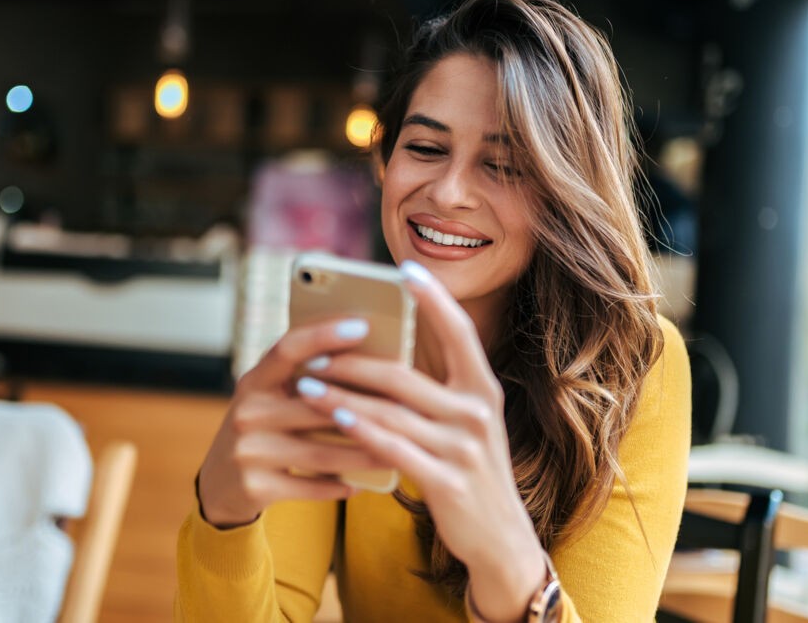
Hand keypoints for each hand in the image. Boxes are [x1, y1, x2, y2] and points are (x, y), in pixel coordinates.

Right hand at [196, 317, 390, 527]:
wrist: (220, 485)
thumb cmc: (264, 430)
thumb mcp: (272, 399)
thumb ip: (306, 381)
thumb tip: (372, 359)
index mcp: (254, 381)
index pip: (287, 348)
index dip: (322, 334)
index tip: (362, 325)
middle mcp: (246, 412)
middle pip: (314, 406)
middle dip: (364, 409)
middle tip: (407, 407)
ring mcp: (247, 451)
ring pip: (320, 452)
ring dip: (363, 454)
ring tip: (398, 452)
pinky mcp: (254, 487)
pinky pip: (310, 487)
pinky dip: (340, 487)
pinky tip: (364, 485)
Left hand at [294, 260, 545, 620]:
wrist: (500, 538)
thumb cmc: (470, 469)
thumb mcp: (466, 422)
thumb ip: (438, 386)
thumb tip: (391, 346)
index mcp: (483, 389)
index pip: (459, 332)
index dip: (433, 298)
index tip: (405, 269)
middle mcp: (477, 412)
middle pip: (405, 374)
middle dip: (354, 359)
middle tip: (314, 349)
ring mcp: (464, 448)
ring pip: (391, 411)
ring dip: (343, 395)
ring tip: (307, 383)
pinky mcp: (447, 480)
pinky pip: (393, 448)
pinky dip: (360, 431)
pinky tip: (333, 418)